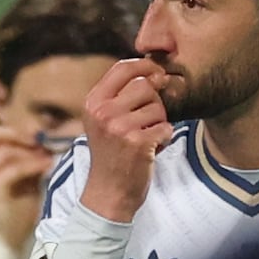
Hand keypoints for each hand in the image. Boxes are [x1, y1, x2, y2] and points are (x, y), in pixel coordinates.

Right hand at [0, 119, 58, 251]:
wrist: (4, 244)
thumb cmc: (11, 214)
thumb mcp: (17, 180)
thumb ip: (21, 159)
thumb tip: (38, 140)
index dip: (11, 131)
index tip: (33, 139)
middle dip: (17, 136)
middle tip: (39, 143)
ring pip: (5, 150)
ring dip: (30, 152)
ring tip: (47, 157)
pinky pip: (15, 167)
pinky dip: (33, 164)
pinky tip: (47, 166)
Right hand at [76, 58, 170, 223]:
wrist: (108, 193)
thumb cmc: (111, 153)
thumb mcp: (103, 120)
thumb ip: (120, 95)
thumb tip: (156, 70)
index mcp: (93, 103)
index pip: (122, 67)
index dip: (145, 66)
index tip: (157, 74)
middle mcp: (103, 113)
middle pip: (145, 85)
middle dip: (154, 101)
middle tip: (147, 120)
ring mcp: (119, 128)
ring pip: (158, 107)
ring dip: (159, 122)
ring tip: (145, 137)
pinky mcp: (138, 143)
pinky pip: (166, 127)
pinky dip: (164, 139)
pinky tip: (150, 150)